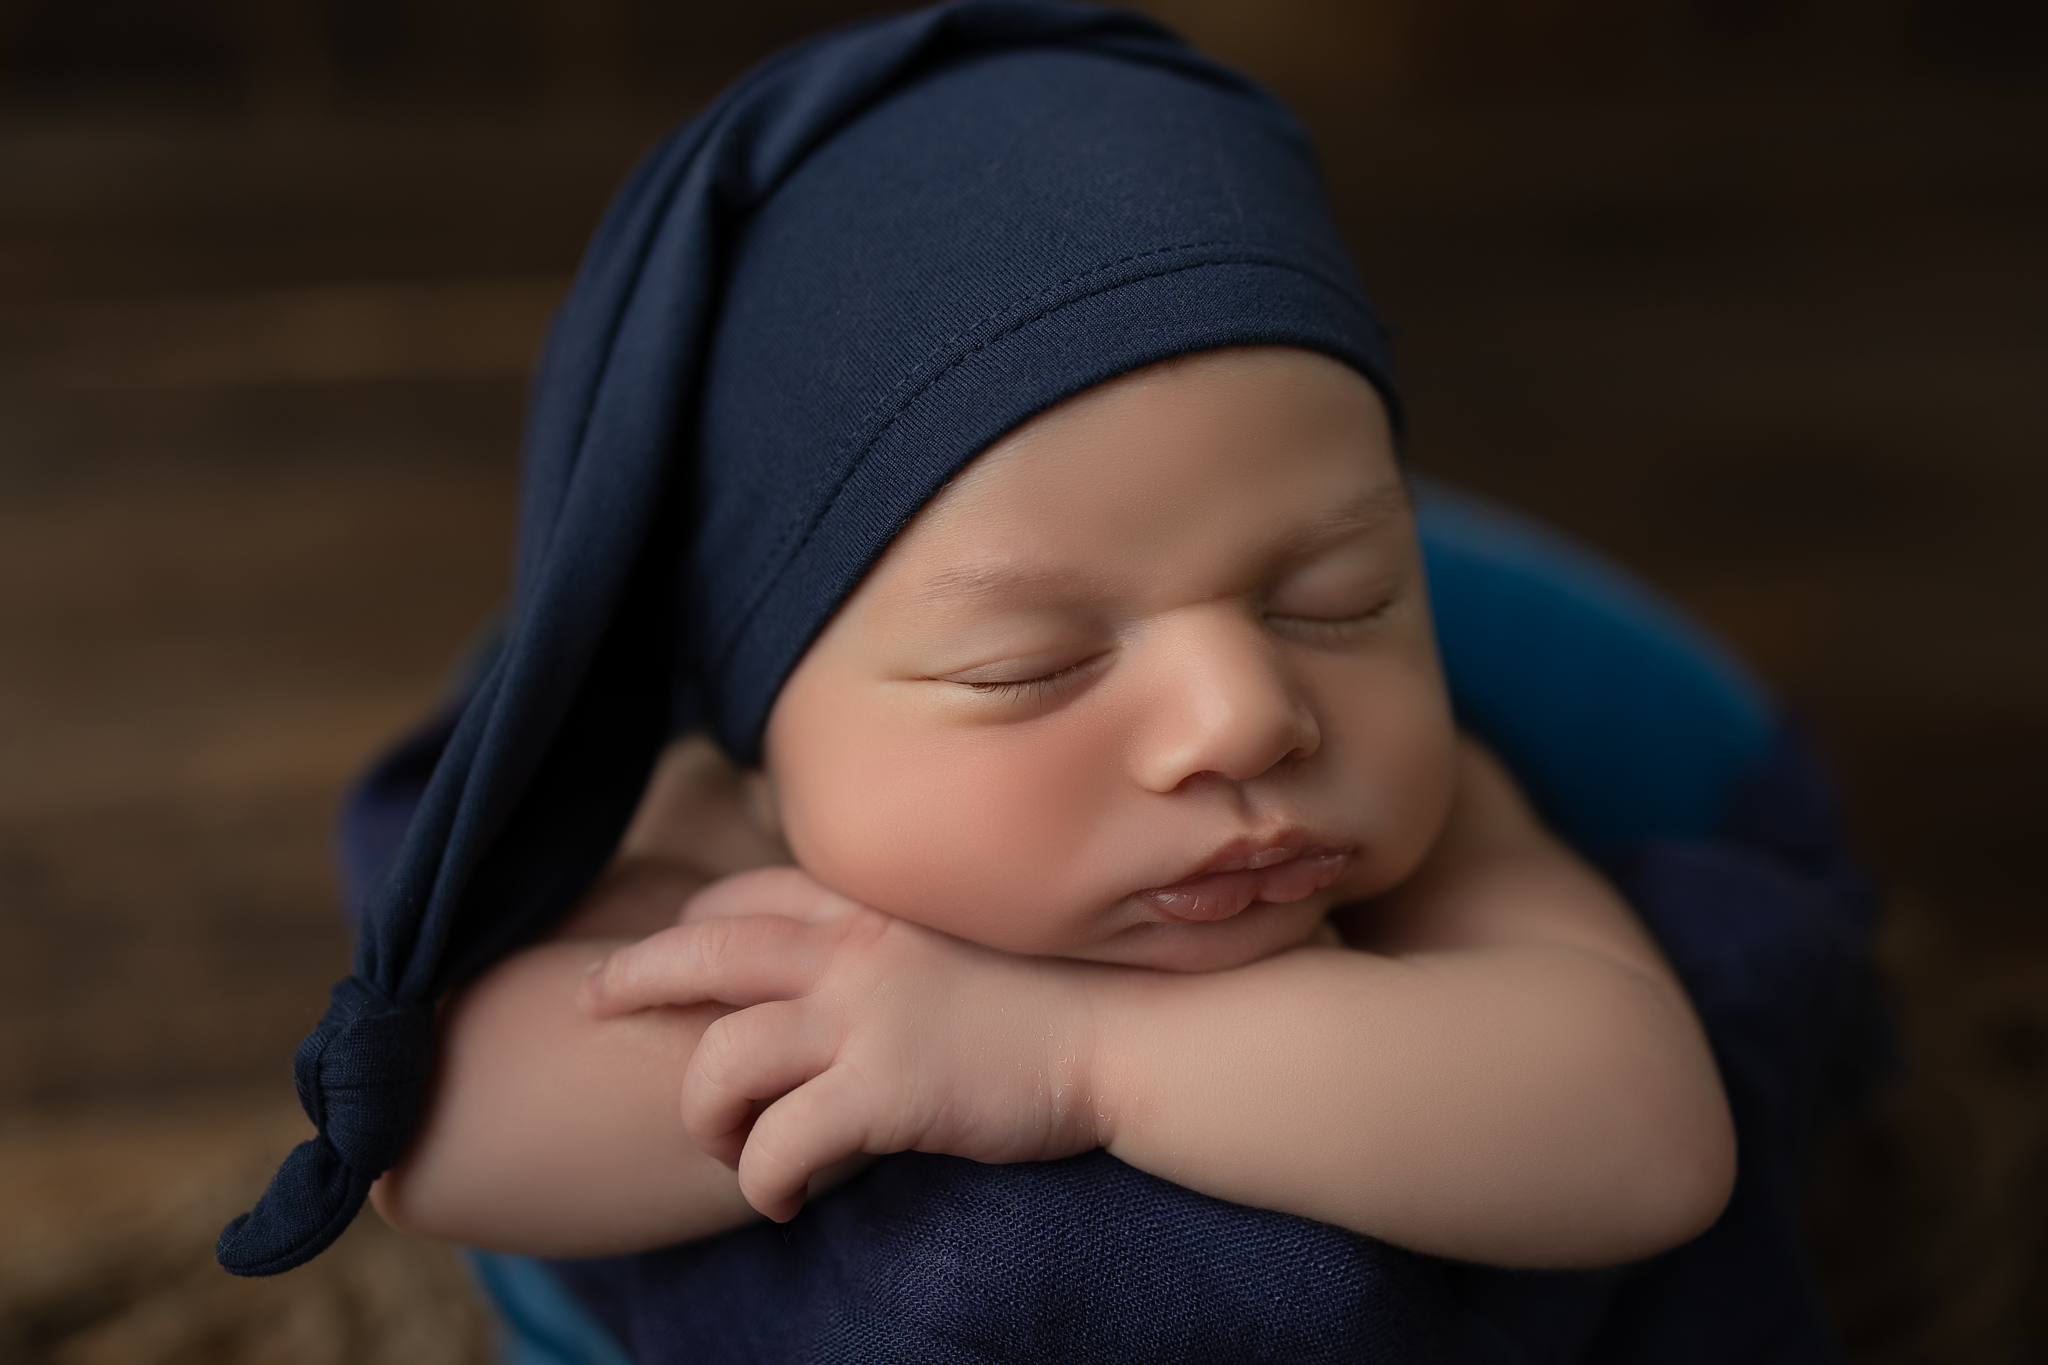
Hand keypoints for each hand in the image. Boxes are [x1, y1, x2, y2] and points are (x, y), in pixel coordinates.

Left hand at [580, 868, 1105, 1221]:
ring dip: (705, 1116)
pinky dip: (764, 1182)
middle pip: (702, 950)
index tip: (663, 951)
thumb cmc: (1045, 1002)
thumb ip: (878, 951)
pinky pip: (778, 1146)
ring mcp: (865, 1017)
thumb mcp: (947, 947)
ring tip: (729, 1149)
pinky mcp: (884, 1090)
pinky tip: (785, 1201)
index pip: (747, 898)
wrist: (1121, 1039)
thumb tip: (824, 984)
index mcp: (868, 911)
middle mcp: (853, 949)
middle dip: (631, 976)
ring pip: (719, 1060)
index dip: (689, 925)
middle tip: (589, 1001)